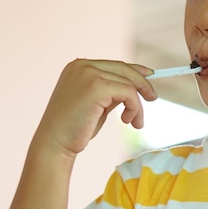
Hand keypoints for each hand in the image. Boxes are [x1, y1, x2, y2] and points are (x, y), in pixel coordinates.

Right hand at [34, 59, 157, 156]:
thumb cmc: (75, 128)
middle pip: (124, 69)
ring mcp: (88, 74)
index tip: (150, 75)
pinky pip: (128, 93)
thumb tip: (135, 85)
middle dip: (142, 84)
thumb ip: (111, 91)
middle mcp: (82, 66)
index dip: (135, 70)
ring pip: (129, 84)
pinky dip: (135, 108)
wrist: (55, 144)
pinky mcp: (96, 86)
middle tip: (153, 99)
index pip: (115, 64)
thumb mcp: (96, 103)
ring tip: (135, 122)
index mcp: (78, 66)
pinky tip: (128, 121)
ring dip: (137, 105)